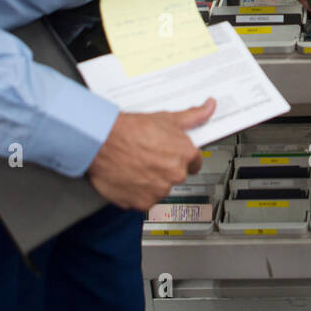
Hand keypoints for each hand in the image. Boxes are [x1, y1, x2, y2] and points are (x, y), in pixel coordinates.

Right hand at [85, 98, 215, 210]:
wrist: (101, 142)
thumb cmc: (129, 130)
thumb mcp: (165, 118)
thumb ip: (192, 116)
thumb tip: (209, 107)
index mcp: (185, 155)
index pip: (195, 162)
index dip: (181, 156)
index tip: (170, 154)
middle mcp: (175, 175)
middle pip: (176, 176)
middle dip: (165, 168)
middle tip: (148, 156)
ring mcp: (158, 191)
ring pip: (160, 189)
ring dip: (151, 181)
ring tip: (136, 165)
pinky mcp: (141, 203)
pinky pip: (143, 200)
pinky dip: (136, 192)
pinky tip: (129, 176)